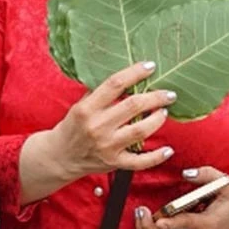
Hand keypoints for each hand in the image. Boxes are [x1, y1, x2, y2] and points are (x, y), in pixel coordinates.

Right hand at [30, 61, 176, 180]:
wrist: (60, 157)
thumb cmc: (72, 128)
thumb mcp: (79, 106)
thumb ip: (100, 94)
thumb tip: (128, 78)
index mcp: (87, 109)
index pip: (115, 84)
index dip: (135, 73)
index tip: (150, 67)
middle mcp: (97, 127)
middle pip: (133, 106)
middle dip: (155, 97)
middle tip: (168, 94)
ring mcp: (107, 146)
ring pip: (140, 130)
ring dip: (157, 119)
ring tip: (163, 112)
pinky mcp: (114, 162)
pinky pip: (140, 161)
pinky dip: (157, 157)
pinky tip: (168, 150)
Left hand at [135, 167, 228, 228]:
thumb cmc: (228, 205)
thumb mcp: (226, 185)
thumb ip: (208, 175)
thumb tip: (187, 173)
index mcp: (209, 224)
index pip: (190, 225)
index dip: (174, 223)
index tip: (160, 220)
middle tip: (142, 212)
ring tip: (140, 216)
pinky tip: (144, 228)